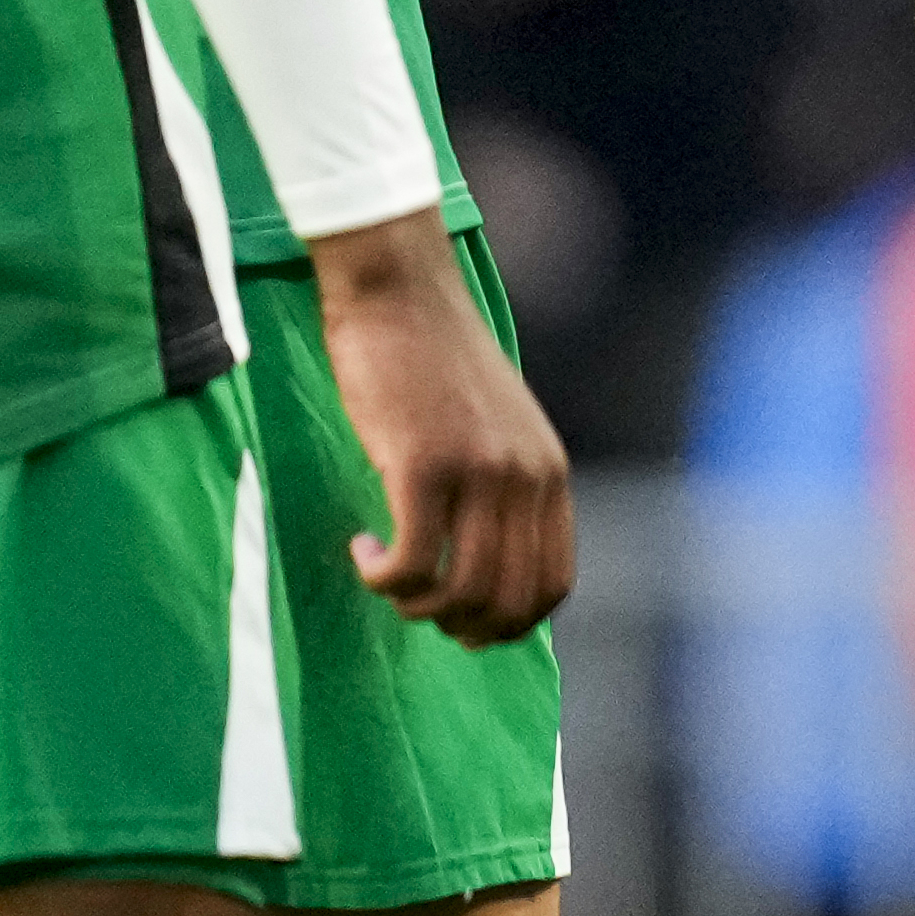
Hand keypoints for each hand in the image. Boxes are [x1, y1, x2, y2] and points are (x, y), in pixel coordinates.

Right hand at [307, 211, 575, 639]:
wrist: (398, 291)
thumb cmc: (432, 358)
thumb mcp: (494, 426)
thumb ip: (504, 485)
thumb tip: (484, 561)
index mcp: (549, 472)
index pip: (553, 583)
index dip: (510, 622)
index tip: (465, 623)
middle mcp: (525, 477)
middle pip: (506, 599)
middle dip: (459, 624)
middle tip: (415, 606)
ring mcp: (479, 471)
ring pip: (459, 589)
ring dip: (415, 604)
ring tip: (384, 577)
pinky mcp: (423, 464)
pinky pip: (411, 562)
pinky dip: (383, 577)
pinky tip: (362, 549)